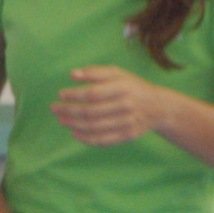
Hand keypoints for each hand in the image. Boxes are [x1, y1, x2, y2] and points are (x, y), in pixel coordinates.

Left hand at [53, 64, 169, 146]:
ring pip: (94, 127)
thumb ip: (95, 72)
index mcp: (123, 87)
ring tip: (61, 120)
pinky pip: (103, 140)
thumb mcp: (118, 74)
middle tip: (54, 109)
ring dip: (73, 124)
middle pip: (91, 111)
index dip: (74, 95)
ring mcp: (128, 122)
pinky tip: (74, 133)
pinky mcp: (128, 135)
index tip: (61, 95)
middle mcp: (126, 105)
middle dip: (69, 111)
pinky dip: (86, 138)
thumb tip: (73, 74)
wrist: (159, 107)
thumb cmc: (132, 87)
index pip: (93, 94)